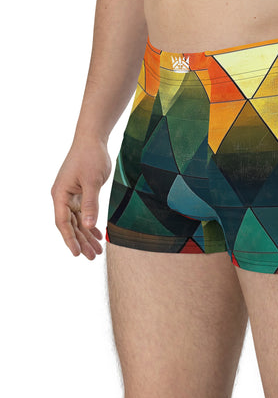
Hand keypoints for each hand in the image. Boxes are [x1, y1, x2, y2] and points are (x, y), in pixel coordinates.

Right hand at [51, 137, 111, 259]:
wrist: (92, 141)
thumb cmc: (90, 157)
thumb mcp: (92, 181)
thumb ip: (91, 203)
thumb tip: (87, 225)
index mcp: (60, 195)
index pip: (63, 223)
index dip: (70, 240)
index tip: (77, 254)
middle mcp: (62, 197)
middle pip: (71, 225)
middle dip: (82, 242)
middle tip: (93, 257)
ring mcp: (70, 195)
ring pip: (78, 221)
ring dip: (87, 235)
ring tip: (97, 250)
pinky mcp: (80, 193)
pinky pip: (83, 213)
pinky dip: (90, 224)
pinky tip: (98, 234)